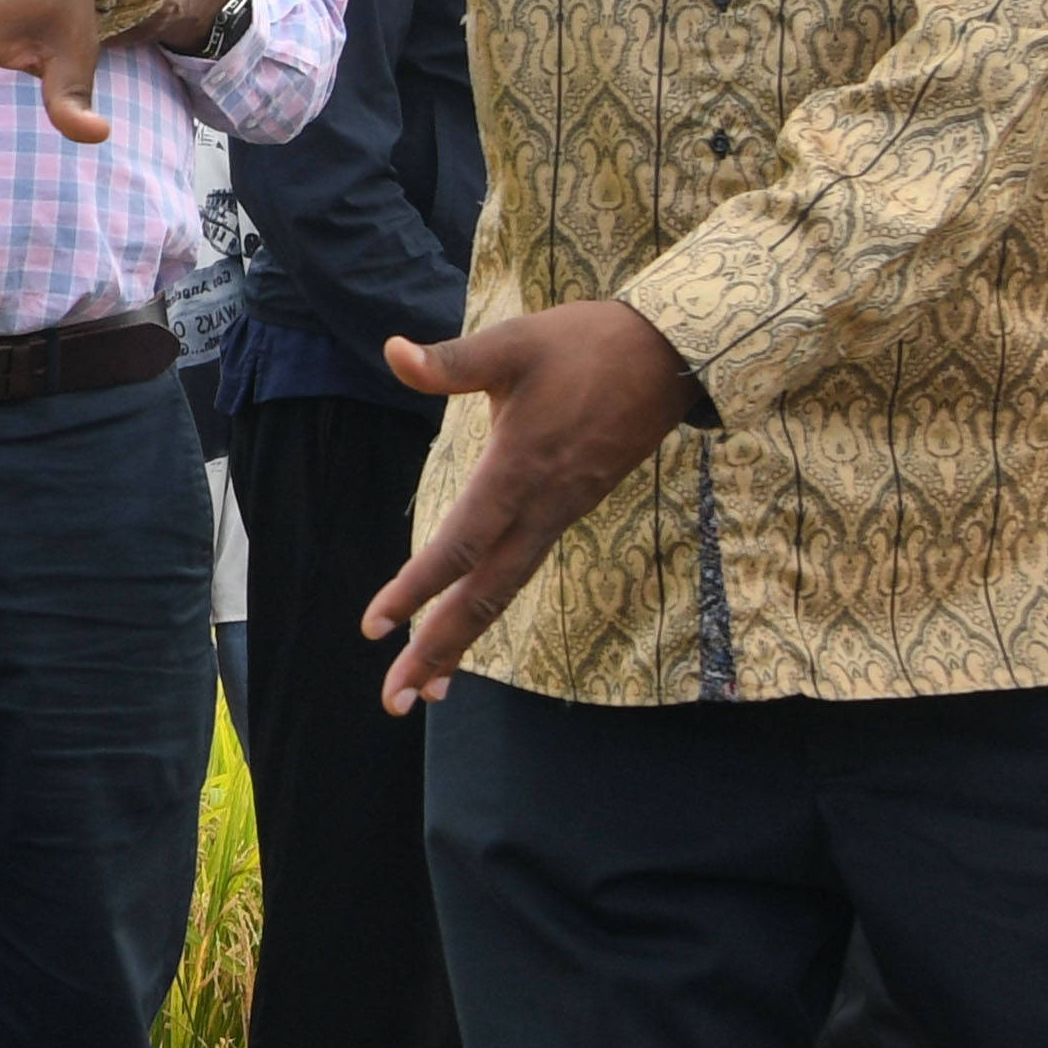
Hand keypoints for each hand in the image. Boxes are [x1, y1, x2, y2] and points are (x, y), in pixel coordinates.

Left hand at [361, 298, 701, 711]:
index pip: (460, 544)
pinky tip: (468, 621)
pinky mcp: (571, 507)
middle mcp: (542, 507)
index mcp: (520, 470)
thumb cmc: (588, 345)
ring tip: (429, 689)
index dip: (416, 588)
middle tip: (397, 702)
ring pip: (507, 590)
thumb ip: (452, 362)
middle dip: (439, 651)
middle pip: (486, 596)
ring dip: (464, 640)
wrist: (672, 355)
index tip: (375, 628)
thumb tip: (392, 350)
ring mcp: (560, 512)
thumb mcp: (514, 344)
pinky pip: (523, 568)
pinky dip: (490, 604)